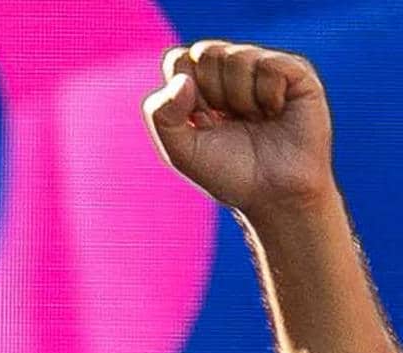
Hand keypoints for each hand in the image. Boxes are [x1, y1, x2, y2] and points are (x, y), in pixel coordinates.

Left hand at [144, 41, 334, 219]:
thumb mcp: (179, 150)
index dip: (184, 92)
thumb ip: (162, 115)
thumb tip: (183, 81)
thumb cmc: (226, 171)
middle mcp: (232, 69)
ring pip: (237, 56)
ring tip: (254, 119)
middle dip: (211, 94)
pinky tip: (276, 112)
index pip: (178, 59)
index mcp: (200, 82)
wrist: (272, 194)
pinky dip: (268, 96)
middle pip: (205, 52)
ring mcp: (265, 67)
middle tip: (228, 120)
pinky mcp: (297, 72)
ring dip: (239, 98)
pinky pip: (271, 66)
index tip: (199, 122)